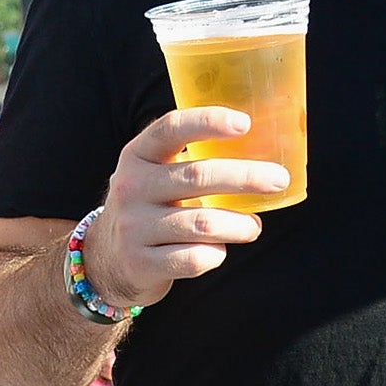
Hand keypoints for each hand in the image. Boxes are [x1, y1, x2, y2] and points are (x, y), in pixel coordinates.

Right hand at [78, 108, 289, 311]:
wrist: (106, 260)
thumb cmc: (150, 207)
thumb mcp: (155, 175)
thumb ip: (193, 161)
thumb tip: (264, 159)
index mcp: (138, 155)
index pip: (170, 128)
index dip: (208, 122)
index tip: (244, 123)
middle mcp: (131, 187)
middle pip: (197, 176)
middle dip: (246, 176)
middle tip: (279, 179)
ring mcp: (133, 227)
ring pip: (202, 223)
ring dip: (239, 224)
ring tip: (253, 226)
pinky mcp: (141, 263)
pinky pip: (195, 259)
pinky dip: (217, 253)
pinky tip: (219, 249)